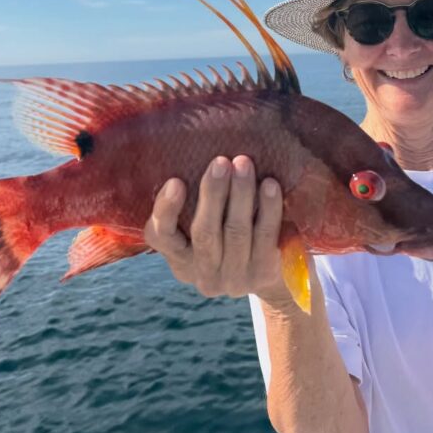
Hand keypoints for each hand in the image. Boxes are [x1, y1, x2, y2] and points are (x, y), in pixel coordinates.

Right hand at [144, 155, 291, 303]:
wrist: (267, 278)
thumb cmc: (227, 238)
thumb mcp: (203, 229)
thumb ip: (194, 204)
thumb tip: (197, 154)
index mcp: (179, 259)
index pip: (161, 237)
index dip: (167, 209)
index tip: (175, 181)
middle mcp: (202, 274)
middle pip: (204, 232)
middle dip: (213, 194)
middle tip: (221, 162)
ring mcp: (233, 278)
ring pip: (236, 232)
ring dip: (241, 194)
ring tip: (244, 164)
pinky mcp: (262, 274)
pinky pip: (266, 237)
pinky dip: (269, 209)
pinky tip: (270, 185)